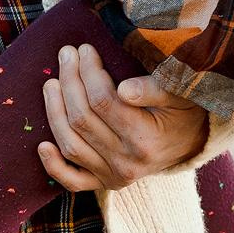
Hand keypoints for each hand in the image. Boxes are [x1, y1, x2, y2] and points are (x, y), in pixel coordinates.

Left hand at [37, 43, 210, 191]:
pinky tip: (41, 145)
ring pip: (71, 144)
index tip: (85, 49)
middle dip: (69, 81)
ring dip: (54, 111)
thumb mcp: (179, 94)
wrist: (192, 144)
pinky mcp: (104, 183)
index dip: (88, 72)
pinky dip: (54, 166)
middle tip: (66, 54)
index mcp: (145, 139)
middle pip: (82, 119)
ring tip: (50, 82)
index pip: (103, 101)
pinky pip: (73, 181)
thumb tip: (123, 89)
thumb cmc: (183, 111)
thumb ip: (154, 89)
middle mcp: (127, 163)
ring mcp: (114, 176)